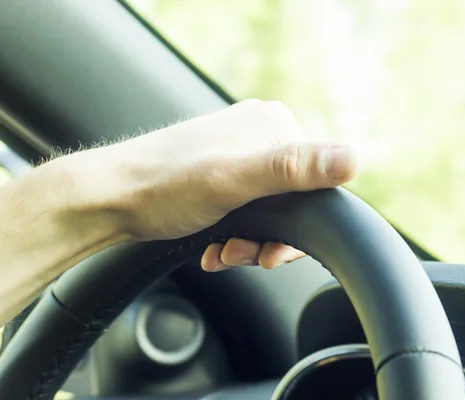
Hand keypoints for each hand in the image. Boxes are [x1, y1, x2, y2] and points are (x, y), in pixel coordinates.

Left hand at [63, 99, 358, 270]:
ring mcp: (239, 153)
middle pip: (292, 200)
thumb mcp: (235, 180)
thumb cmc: (164, 186)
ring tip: (224, 253)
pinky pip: (247, 209)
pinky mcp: (221, 173)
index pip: (316, 183)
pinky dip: (236, 234)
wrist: (110, 197)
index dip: (299, 227)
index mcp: (273, 126)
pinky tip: (216, 247)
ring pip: (269, 210)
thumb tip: (355, 158)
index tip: (271, 254)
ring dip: (250, 241)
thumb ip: (294, 169)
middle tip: (242, 255)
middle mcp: (259, 135)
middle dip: (269, 238)